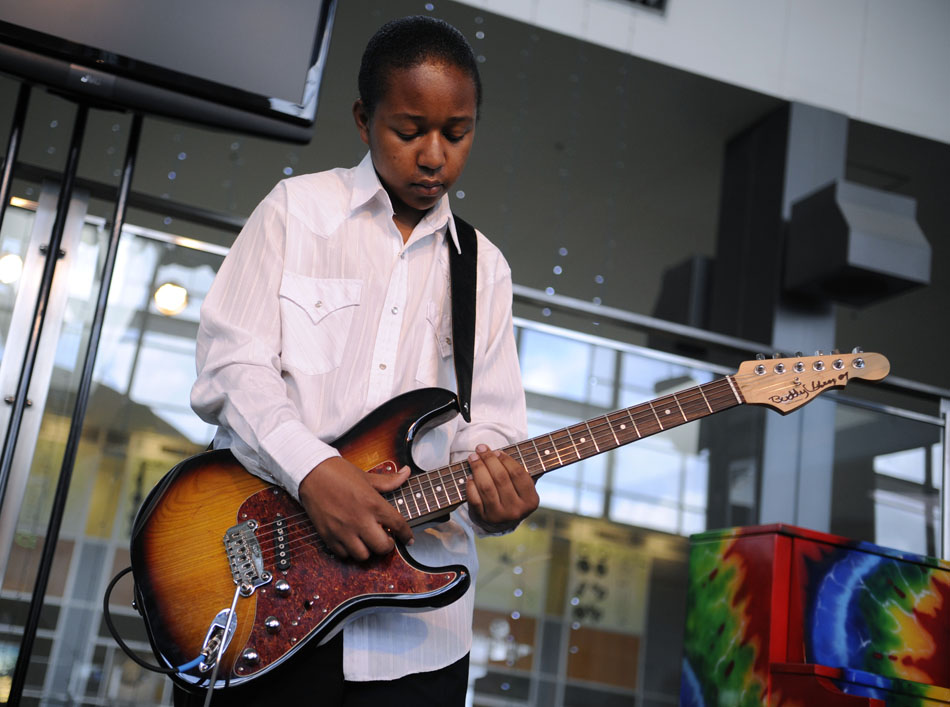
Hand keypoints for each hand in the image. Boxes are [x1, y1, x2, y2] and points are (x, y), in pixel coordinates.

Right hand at [298, 457, 412, 560]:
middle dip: (388, 545)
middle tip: (386, 538)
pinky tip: (351, 541)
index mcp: (373, 504)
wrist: (311, 473)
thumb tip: (406, 473)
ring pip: (363, 555)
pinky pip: (343, 555)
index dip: (406, 535)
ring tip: (367, 541)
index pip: (398, 525)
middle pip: (382, 547)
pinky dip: (349, 551)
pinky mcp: (328, 535)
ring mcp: (343, 530)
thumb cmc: (339, 473)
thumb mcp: (367, 476)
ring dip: (368, 550)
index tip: (408, 539)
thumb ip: (389, 480)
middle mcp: (360, 520)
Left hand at [466, 444, 538, 532]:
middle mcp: (516, 510)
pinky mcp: (483, 519)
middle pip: (500, 478)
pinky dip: (471, 485)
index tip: (496, 451)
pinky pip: (474, 498)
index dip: (506, 459)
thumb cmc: (512, 495)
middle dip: (488, 459)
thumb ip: (523, 471)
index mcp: (531, 500)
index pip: (518, 473)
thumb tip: (524, 451)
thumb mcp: (523, 488)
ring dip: (478, 468)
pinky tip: (470, 476)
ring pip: (486, 487)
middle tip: (480, 449)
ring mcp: (499, 516)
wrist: (501, 523)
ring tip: (473, 458)